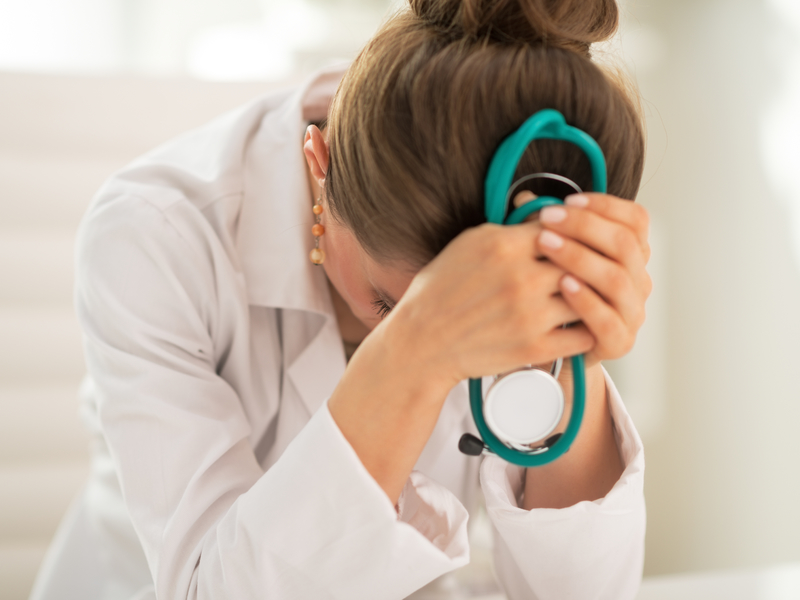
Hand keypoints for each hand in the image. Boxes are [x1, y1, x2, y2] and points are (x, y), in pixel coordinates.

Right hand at [384, 216, 594, 388]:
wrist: (422, 341)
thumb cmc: (442, 289)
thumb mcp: (470, 243)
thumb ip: (512, 229)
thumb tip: (549, 216)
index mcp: (505, 246)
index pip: (565, 226)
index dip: (575, 232)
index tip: (576, 239)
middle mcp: (521, 278)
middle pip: (582, 260)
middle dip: (588, 262)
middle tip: (591, 267)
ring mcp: (530, 315)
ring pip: (587, 297)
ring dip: (590, 295)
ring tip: (588, 294)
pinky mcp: (534, 347)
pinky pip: (583, 334)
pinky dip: (585, 327)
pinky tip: (580, 322)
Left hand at [534, 193, 651, 367]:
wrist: (548, 348)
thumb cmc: (549, 296)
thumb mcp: (547, 257)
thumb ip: (546, 229)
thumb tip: (525, 198)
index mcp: (630, 255)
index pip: (635, 220)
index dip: (605, 206)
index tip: (569, 201)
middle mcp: (638, 281)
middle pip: (625, 244)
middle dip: (584, 226)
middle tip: (547, 218)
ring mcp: (631, 312)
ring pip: (617, 279)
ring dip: (580, 257)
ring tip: (546, 244)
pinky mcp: (619, 342)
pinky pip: (608, 319)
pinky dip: (586, 300)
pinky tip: (562, 284)